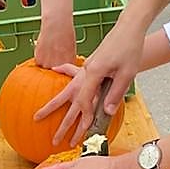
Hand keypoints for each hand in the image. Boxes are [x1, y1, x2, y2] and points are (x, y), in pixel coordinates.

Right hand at [37, 18, 145, 145]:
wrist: (129, 28)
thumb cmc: (130, 48)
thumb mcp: (127, 74)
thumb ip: (115, 94)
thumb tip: (106, 112)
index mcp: (93, 73)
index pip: (85, 101)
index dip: (86, 116)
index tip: (86, 129)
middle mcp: (85, 71)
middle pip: (69, 101)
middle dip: (63, 123)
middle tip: (54, 140)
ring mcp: (86, 68)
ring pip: (67, 91)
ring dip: (55, 106)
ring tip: (39, 115)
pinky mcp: (90, 64)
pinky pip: (71, 72)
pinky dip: (62, 71)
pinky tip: (54, 69)